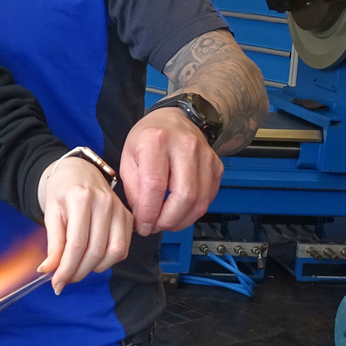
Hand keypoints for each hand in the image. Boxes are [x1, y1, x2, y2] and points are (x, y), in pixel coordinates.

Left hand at [36, 155, 132, 293]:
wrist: (78, 172)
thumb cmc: (61, 192)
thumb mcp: (51, 214)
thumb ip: (53, 244)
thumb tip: (47, 270)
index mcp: (81, 199)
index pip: (76, 244)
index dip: (66, 269)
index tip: (56, 284)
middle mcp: (104, 203)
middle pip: (95, 251)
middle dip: (78, 272)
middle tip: (65, 279)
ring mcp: (119, 209)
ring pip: (113, 253)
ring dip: (95, 269)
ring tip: (78, 268)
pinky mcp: (128, 216)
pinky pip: (123, 249)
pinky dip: (109, 261)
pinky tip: (94, 259)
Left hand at [120, 107, 222, 236]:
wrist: (176, 118)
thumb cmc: (148, 137)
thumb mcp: (128, 157)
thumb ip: (134, 189)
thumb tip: (142, 219)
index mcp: (156, 141)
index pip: (155, 186)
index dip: (149, 213)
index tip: (143, 226)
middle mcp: (185, 147)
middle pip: (184, 196)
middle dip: (167, 221)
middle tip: (155, 227)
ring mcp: (205, 156)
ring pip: (199, 202)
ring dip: (181, 220)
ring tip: (165, 222)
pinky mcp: (217, 166)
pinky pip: (208, 199)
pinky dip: (193, 212)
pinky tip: (179, 211)